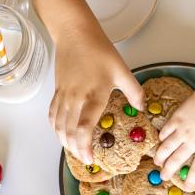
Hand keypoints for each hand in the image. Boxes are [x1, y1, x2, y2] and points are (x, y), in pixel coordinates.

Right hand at [48, 27, 143, 163]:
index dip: (85, 145)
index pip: (84, 127)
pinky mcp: (57, 91)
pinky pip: (53, 114)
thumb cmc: (100, 51)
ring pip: (58, 125)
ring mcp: (64, 95)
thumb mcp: (123, 71)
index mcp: (93, 95)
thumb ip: (134, 92)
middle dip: (75, 149)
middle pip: (69, 131)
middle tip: (85, 160)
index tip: (91, 158)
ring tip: (74, 152)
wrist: (74, 34)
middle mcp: (75, 98)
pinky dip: (56, 128)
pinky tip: (61, 134)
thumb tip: (141, 109)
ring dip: (64, 141)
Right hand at [154, 87, 194, 189]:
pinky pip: (166, 130)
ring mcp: (183, 130)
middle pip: (177, 160)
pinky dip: (162, 137)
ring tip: (156, 162)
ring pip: (167, 147)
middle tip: (163, 177)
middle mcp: (193, 142)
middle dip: (168, 171)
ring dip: (160, 156)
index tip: (187, 187)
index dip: (192, 180)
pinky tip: (160, 141)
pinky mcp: (177, 118)